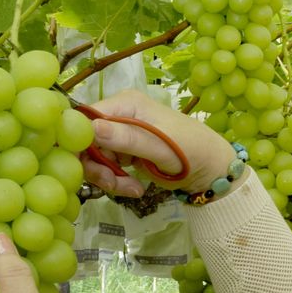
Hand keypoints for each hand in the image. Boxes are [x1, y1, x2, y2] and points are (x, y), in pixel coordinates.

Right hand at [81, 89, 235, 197]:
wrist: (210, 169)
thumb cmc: (191, 150)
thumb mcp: (159, 146)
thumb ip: (126, 138)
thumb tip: (92, 128)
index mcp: (126, 103)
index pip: (86, 118)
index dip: (81, 142)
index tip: (88, 165)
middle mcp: (120, 115)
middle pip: (87, 141)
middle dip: (97, 166)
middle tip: (113, 184)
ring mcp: (121, 135)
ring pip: (95, 158)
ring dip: (108, 178)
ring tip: (131, 189)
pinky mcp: (125, 152)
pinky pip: (107, 168)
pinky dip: (117, 181)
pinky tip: (135, 188)